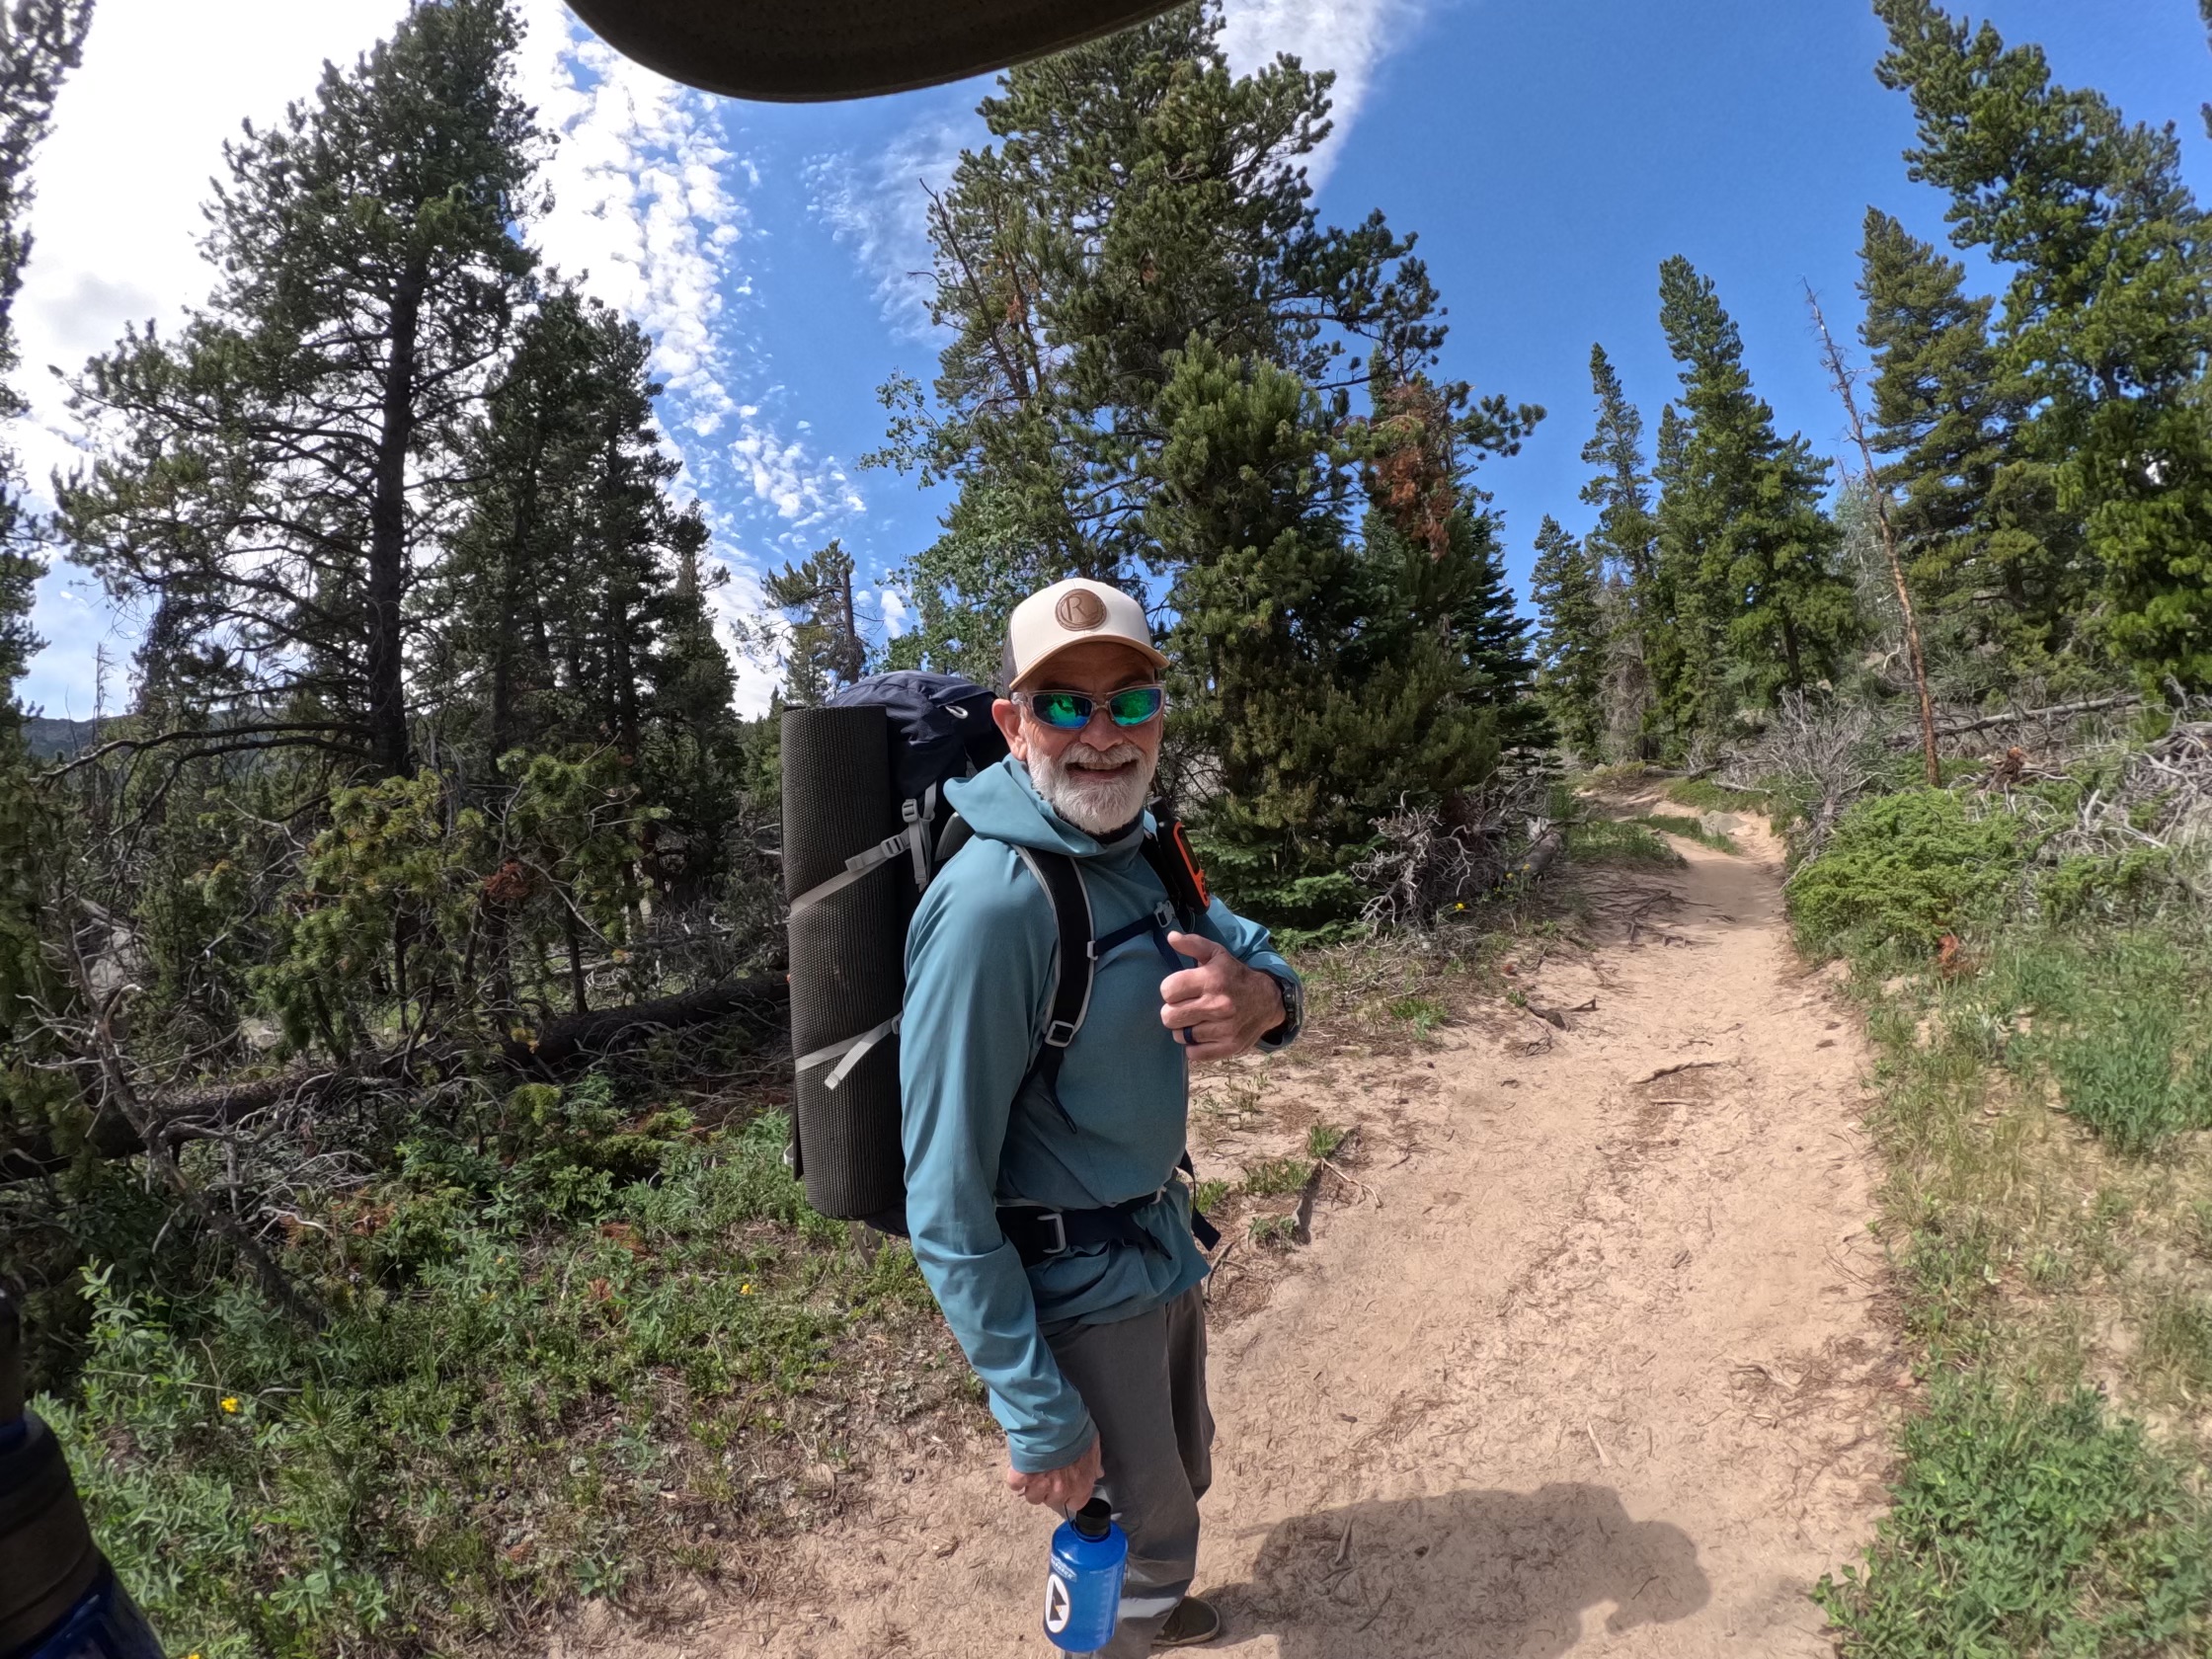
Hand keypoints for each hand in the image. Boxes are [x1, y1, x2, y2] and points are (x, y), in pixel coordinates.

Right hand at [1006, 1434, 1101, 1511]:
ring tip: (1034, 1472)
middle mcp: (1060, 1491)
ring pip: (1033, 1497)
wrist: (1055, 1422)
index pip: (1075, 1503)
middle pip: (1052, 1501)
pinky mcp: (1022, 1477)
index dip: (1070, 1494)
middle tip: (1049, 1473)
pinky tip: (1020, 1468)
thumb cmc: (1077, 1432)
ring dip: (1033, 1487)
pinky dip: (1016, 1478)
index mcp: (1080, 1486)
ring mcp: (1040, 1486)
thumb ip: (1094, 1463)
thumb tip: (1098, 1472)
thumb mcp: (1093, 1446)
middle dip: (1050, 1490)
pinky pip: (1015, 1485)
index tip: (1067, 1485)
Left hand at [1161, 933, 1285, 1062]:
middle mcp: (1218, 1005)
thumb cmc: (1235, 976)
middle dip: (1173, 1010)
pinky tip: (1204, 1033)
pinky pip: (1193, 1053)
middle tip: (1186, 1006)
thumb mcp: (1217, 954)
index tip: (1180, 989)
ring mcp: (1224, 1029)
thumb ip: (1193, 944)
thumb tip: (1171, 937)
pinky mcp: (1228, 1047)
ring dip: (1184, 1028)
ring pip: (1179, 1036)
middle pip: (1168, 1017)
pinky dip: (1194, 1045)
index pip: (1167, 990)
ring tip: (1197, 1019)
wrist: (1268, 1001)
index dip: (1170, 989)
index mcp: (1212, 980)